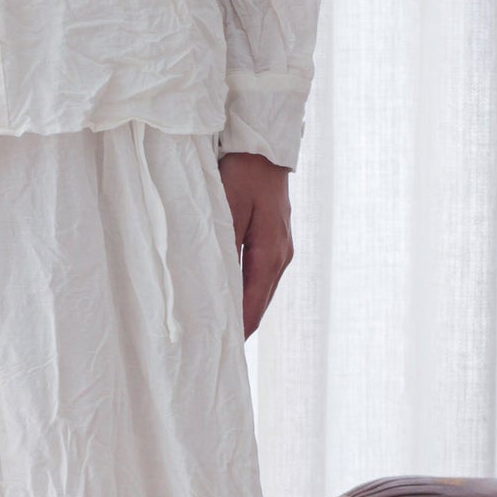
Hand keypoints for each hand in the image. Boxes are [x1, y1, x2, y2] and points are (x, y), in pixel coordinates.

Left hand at [217, 152, 293, 338]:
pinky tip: (232, 299)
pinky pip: (261, 276)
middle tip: (215, 347)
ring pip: (261, 291)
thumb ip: (222, 250)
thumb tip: (216, 288)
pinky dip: (247, 292)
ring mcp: (281, 248)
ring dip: (244, 309)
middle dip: (240, 325)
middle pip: (259, 303)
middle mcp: (281, 256)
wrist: (262, 146)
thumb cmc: (241, 173)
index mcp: (270, 255)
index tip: (220, 350)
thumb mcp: (227, 211)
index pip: (252, 307)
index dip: (238, 331)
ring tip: (222, 331)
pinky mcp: (275, 239)